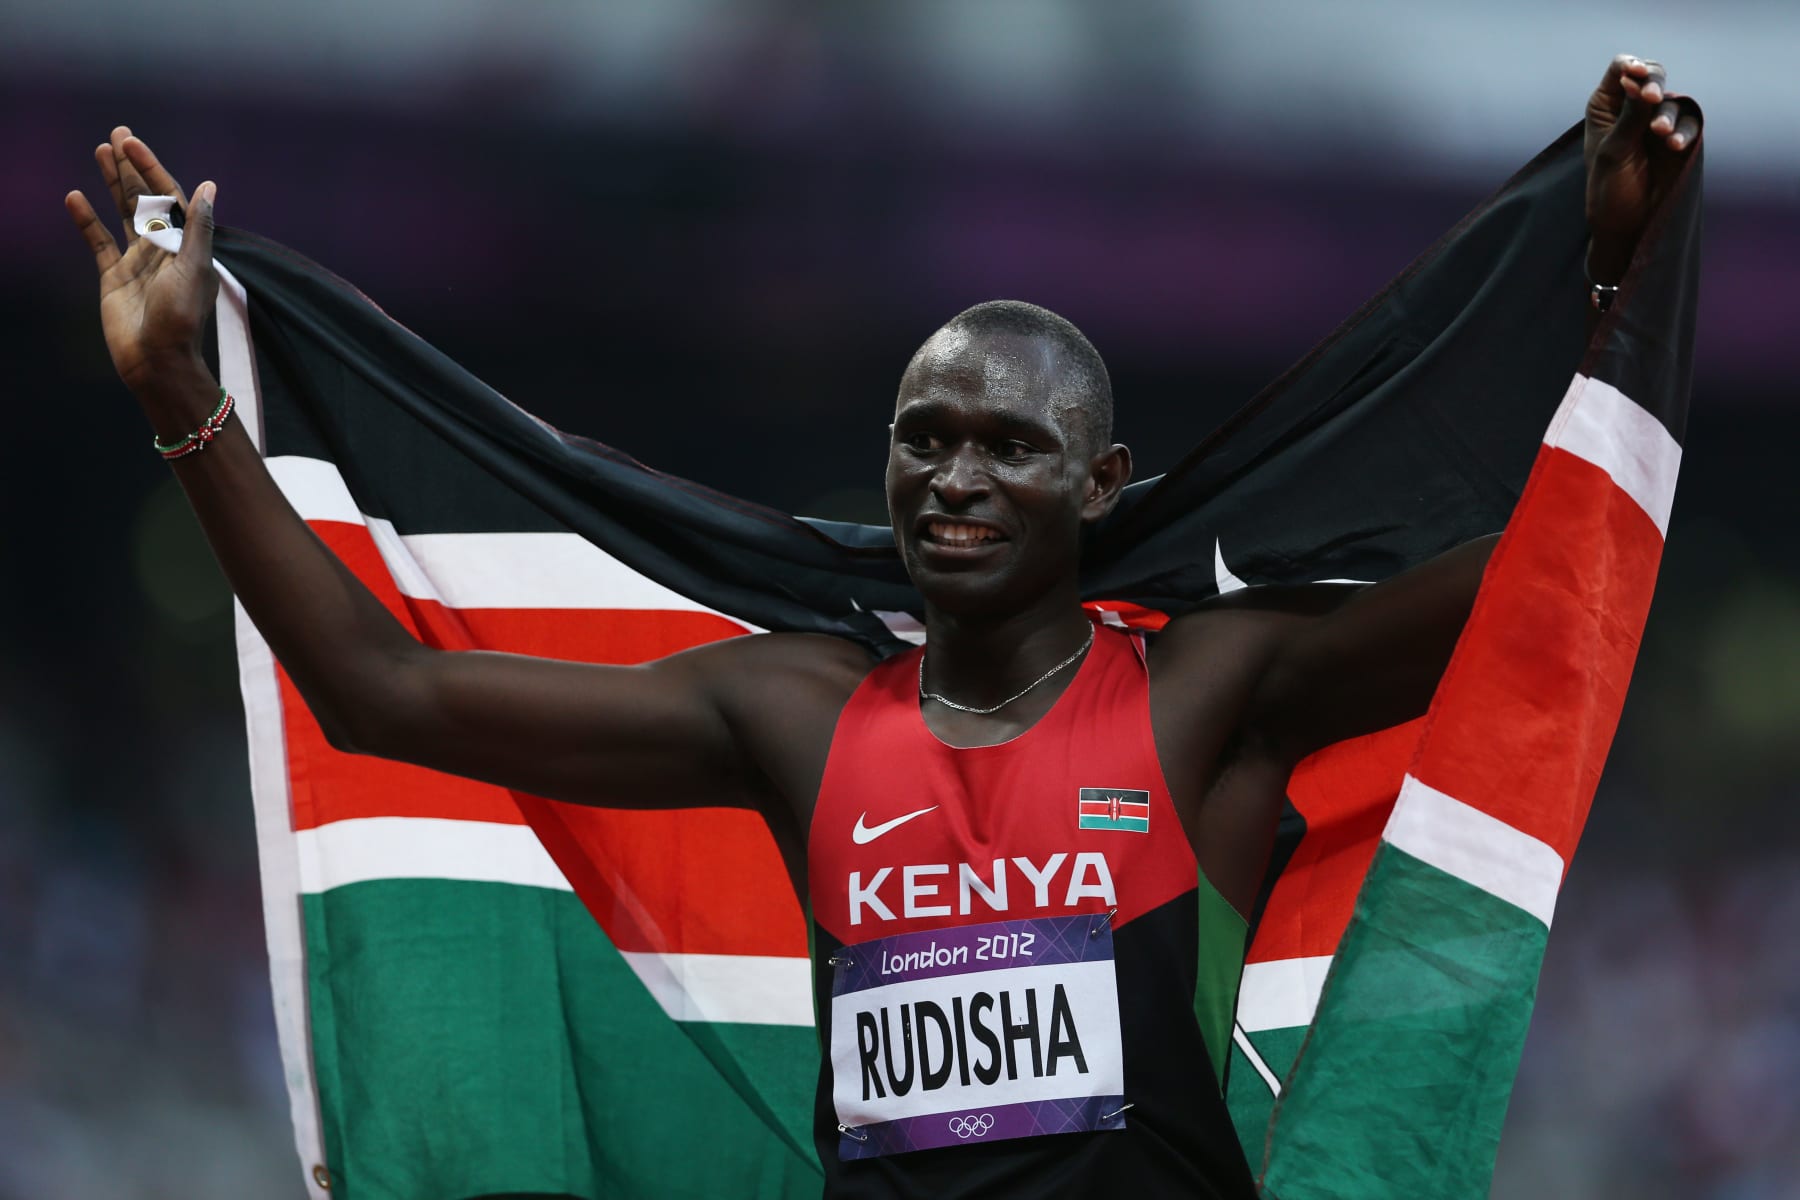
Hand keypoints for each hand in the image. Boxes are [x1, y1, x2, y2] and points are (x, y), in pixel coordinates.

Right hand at [65, 127, 217, 398]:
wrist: (156, 360)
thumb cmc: (181, 317)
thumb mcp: (194, 267)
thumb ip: (198, 227)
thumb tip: (209, 186)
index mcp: (186, 244)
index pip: (168, 196)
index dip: (151, 167)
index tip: (132, 142)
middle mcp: (163, 248)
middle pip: (145, 198)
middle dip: (132, 167)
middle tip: (117, 134)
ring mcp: (137, 261)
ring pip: (122, 213)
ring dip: (112, 183)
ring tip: (100, 151)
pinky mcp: (114, 277)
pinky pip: (98, 242)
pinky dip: (86, 220)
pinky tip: (74, 196)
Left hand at [1583, 55, 1702, 283]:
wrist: (1627, 224)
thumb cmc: (1609, 188)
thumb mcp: (1615, 150)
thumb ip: (1630, 115)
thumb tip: (1639, 79)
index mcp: (1606, 106)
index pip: (1621, 69)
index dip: (1630, 67)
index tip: (1635, 75)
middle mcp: (1632, 108)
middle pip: (1651, 77)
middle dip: (1653, 84)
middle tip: (1651, 98)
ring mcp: (1657, 122)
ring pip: (1672, 101)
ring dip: (1667, 115)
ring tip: (1659, 135)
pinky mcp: (1679, 138)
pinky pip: (1690, 123)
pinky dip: (1683, 131)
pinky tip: (1673, 145)